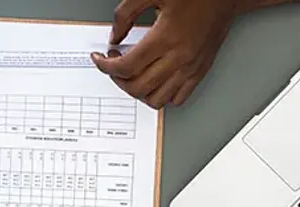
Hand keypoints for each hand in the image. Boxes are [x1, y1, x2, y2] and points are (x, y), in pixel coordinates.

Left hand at [92, 0, 236, 108]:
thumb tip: (114, 35)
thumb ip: (126, 14)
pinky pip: (177, 99)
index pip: (126, 66)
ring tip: (132, 76)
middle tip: (113, 66)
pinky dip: (161, 96)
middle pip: (138, 87)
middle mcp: (179, 58)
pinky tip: (154, 82)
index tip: (100, 59)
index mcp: (165, 38)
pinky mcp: (199, 73)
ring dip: (138, 92)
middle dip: (118, 80)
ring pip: (156, 99)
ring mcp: (190, 69)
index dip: (106, 66)